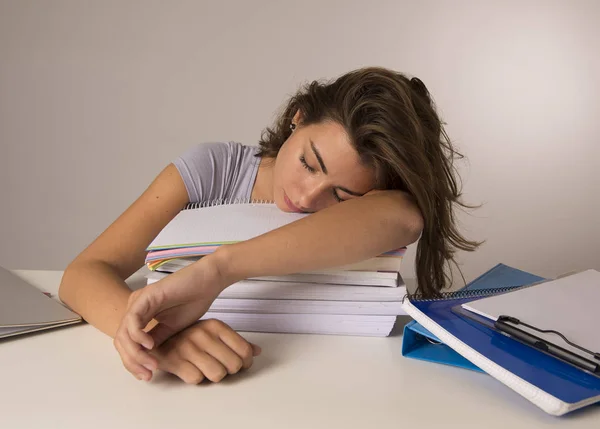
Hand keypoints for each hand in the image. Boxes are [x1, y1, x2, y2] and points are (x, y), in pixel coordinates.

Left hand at [114, 254, 229, 380]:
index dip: (133, 363)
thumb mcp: (173, 328)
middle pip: (121, 341)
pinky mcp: (145, 297)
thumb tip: (145, 358)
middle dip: (132, 362)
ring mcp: (138, 302)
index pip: (127, 344)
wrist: (208, 281)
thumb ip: (158, 339)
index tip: (147, 376)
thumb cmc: (194, 300)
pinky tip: (151, 345)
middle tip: (148, 375)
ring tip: (151, 364)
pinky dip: (138, 336)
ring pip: (123, 334)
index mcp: (140, 315)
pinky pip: (132, 321)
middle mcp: (135, 309)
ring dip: (135, 354)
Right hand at [151, 319, 260, 383]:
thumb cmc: (189, 336)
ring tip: (207, 369)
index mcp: (215, 325)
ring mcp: (187, 347)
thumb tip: (257, 351)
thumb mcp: (214, 333)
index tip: (241, 364)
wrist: (156, 336)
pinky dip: (196, 378)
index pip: (244, 351)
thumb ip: (236, 342)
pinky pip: (196, 379)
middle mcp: (203, 334)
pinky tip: (192, 369)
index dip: (246, 363)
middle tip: (222, 367)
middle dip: (230, 370)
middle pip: (233, 365)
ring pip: (217, 374)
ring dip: (214, 376)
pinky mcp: (174, 360)